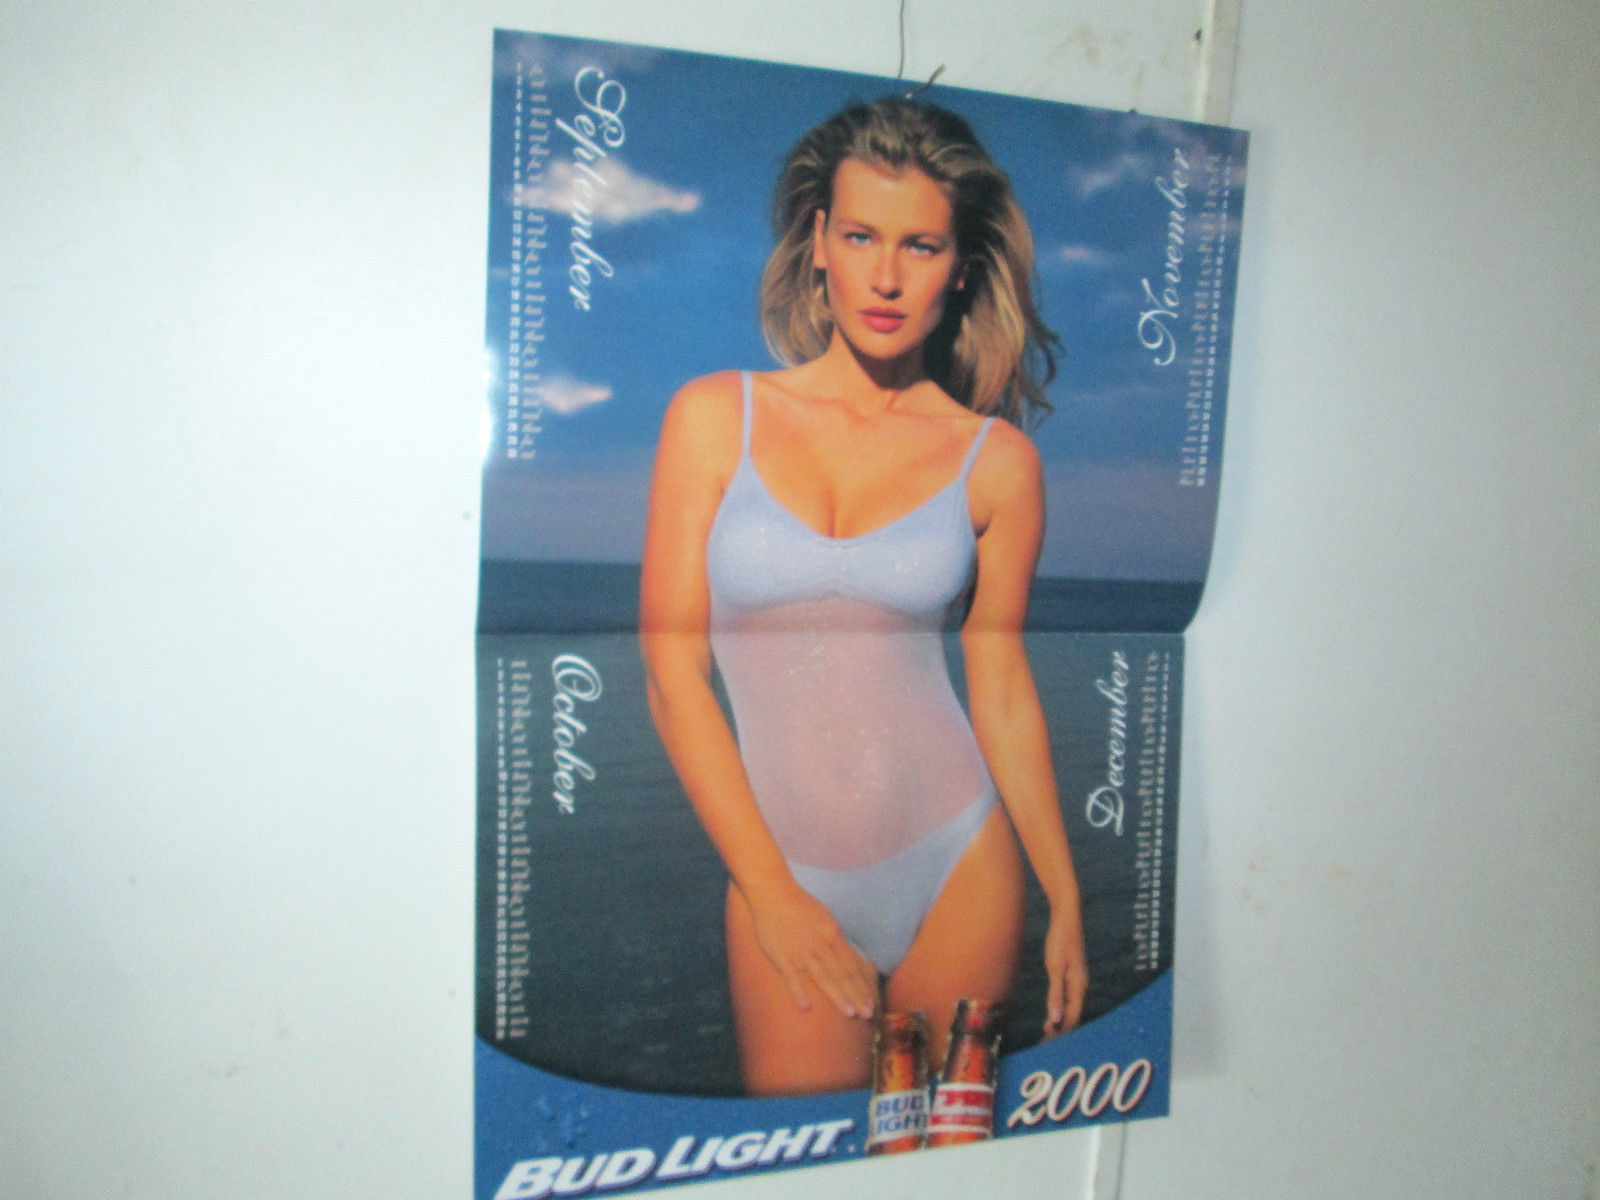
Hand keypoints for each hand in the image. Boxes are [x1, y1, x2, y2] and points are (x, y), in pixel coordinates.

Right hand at [740, 881, 879, 1019]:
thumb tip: (848, 956)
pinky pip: (791, 977)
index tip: (871, 1002)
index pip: (851, 965)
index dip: (861, 985)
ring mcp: (800, 951)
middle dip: (855, 996)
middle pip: (841, 975)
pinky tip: (805, 1008)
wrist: (772, 893)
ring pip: (822, 978)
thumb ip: (835, 938)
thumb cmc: (799, 905)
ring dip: (837, 996)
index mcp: (831, 934)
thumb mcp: (825, 917)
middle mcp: (819, 944)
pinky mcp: (781, 956)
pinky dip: (798, 992)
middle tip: (868, 1015)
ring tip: (849, 1013)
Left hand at [1042, 904, 1087, 1036]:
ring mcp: (1078, 980)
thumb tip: (1055, 1019)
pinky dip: (1060, 1010)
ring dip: (1059, 1022)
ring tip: (1046, 1034)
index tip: (1046, 1043)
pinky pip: (1069, 999)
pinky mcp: (1072, 975)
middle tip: (1044, 1044)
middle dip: (1060, 1031)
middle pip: (1072, 1016)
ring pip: (1071, 1008)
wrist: (1066, 917)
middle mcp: (1081, 986)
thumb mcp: (1055, 967)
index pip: (1071, 1018)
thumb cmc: (1060, 940)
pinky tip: (1051, 1015)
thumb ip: (1055, 994)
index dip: (1060, 1033)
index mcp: (1079, 986)